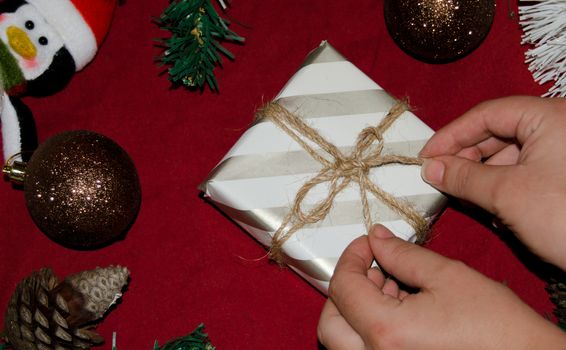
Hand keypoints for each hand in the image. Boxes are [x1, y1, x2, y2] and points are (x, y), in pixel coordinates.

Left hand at [317, 225, 565, 349]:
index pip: (343, 287)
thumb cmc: (498, 328)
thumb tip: (376, 239)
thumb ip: (403, 255)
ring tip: (395, 286)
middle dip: (348, 287)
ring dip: (359, 307)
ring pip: (345, 339)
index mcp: (387, 333)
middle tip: (374, 266)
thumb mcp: (448, 277)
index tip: (368, 243)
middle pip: (332, 320)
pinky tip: (403, 307)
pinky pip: (367, 349)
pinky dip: (373, 326)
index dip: (352, 256)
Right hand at [420, 96, 565, 269]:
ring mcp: (563, 153)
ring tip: (464, 198)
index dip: (451, 134)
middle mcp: (558, 128)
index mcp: (549, 117)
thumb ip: (463, 176)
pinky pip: (524, 171)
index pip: (487, 114)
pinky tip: (490, 208)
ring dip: (482, 176)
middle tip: (440, 178)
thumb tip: (431, 168)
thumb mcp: (506, 194)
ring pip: (509, 155)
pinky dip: (502, 186)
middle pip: (497, 132)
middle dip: (466, 157)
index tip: (426, 156)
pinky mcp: (564, 177)